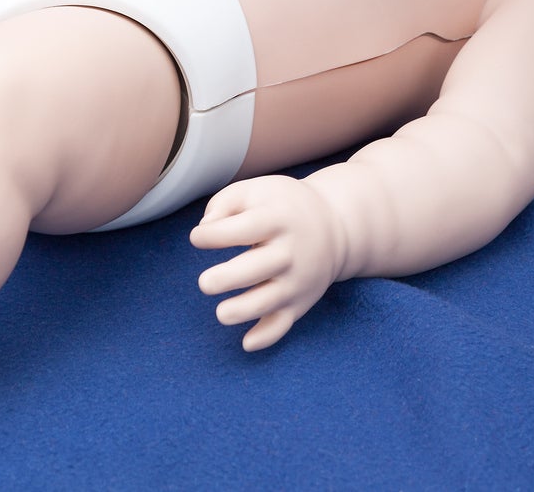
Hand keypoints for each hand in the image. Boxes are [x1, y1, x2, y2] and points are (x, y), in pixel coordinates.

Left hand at [191, 175, 347, 351]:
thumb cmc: (281, 207)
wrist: (336, 226)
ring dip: (241, 312)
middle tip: (205, 283)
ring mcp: (297, 280)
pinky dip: (266, 338)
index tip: (198, 238)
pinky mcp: (299, 303)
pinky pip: (283, 326)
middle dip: (226, 279)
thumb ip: (225, 203)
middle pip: (257, 268)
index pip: (244, 229)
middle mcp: (290, 251)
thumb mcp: (256, 190)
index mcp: (278, 218)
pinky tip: (246, 343)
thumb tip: (204, 230)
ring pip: (268, 302)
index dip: (214, 236)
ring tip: (221, 312)